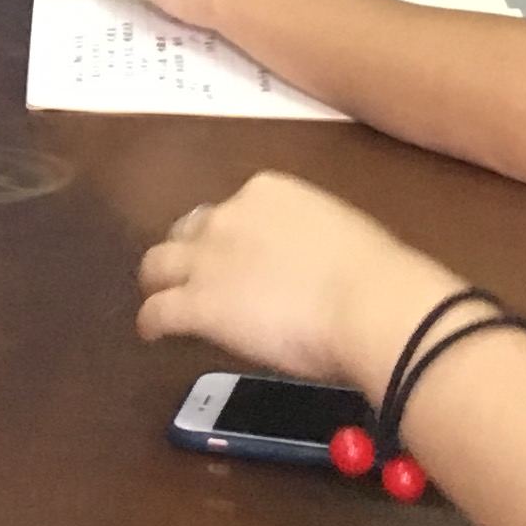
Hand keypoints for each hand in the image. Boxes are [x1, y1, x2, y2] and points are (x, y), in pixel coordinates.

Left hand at [138, 172, 458, 388]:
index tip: (238, 257)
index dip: (230, 236)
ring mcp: (207, 259)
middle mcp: (229, 216)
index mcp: (269, 192)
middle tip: (194, 276)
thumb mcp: (340, 235)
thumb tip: (311, 266)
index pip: (234, 210)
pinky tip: (152, 334)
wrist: (369, 304)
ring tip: (160, 299)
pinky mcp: (197, 303)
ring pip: (159, 264)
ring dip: (159, 281)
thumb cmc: (374, 275)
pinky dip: (151, 322)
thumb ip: (310, 241)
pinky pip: (158, 310)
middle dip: (189, 252)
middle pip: (189, 231)